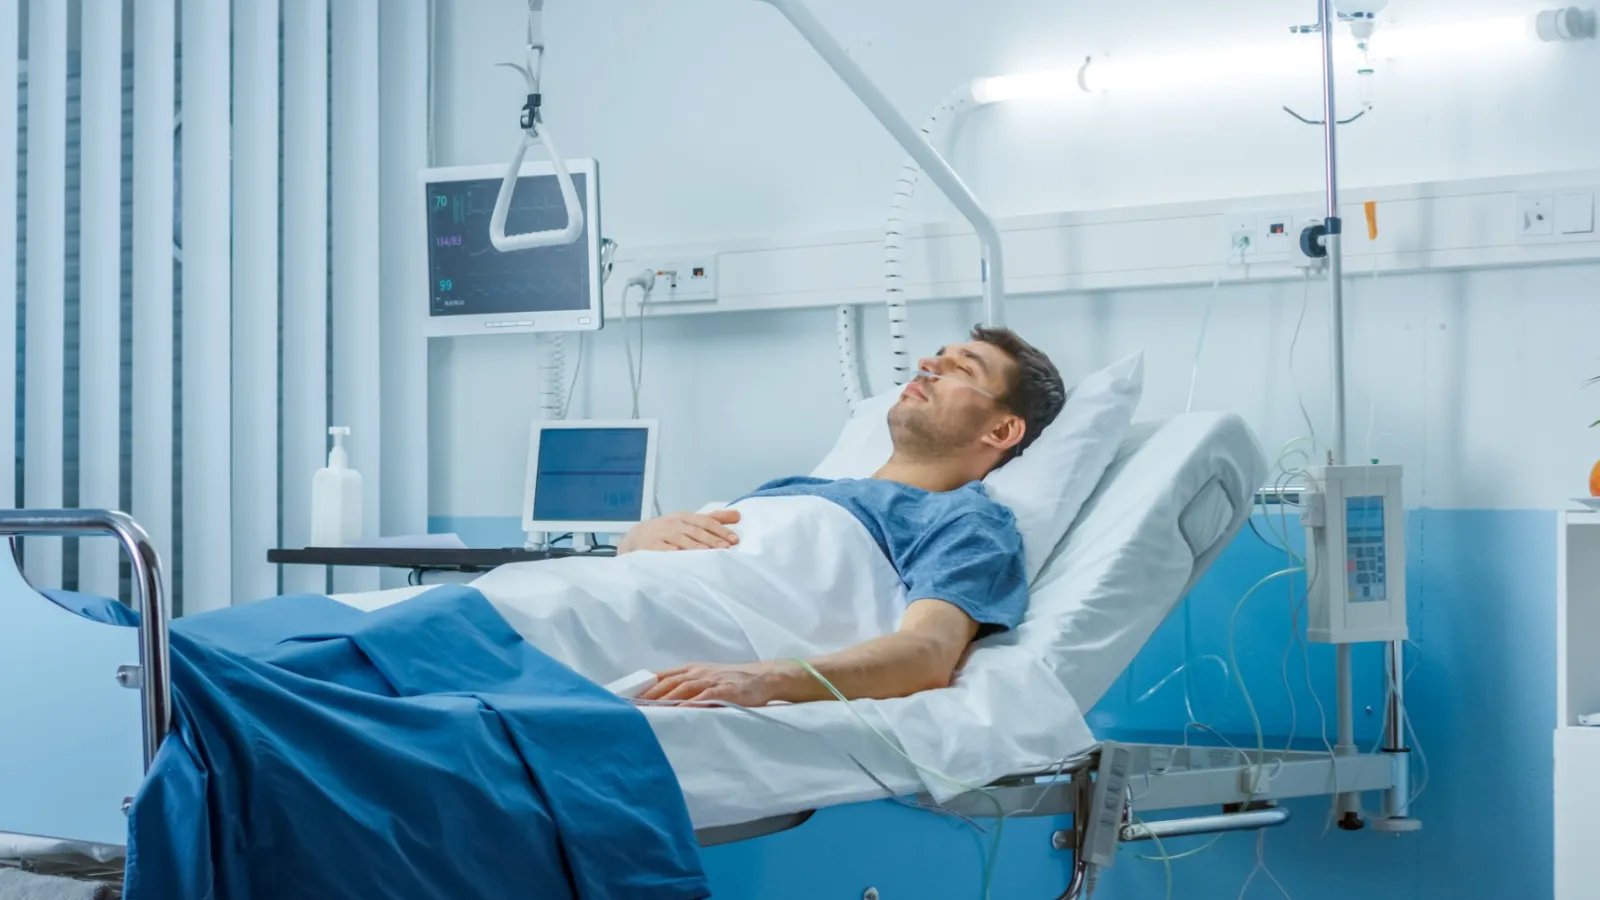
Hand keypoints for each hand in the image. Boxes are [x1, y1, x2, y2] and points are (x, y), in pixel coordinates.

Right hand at [618, 509, 741, 554]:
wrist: (635, 537)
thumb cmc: (668, 530)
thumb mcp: (689, 521)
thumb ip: (713, 518)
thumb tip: (738, 515)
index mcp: (685, 517)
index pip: (706, 521)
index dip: (721, 530)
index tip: (734, 539)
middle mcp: (674, 523)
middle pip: (696, 531)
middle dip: (711, 539)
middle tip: (725, 548)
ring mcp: (661, 534)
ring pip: (681, 540)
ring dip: (695, 546)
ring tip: (708, 553)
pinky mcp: (650, 546)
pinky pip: (662, 550)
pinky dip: (672, 553)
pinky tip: (681, 557)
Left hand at [640, 660, 801, 706]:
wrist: (763, 677)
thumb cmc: (733, 681)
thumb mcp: (706, 678)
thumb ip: (687, 687)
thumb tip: (663, 700)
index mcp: (691, 670)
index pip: (660, 676)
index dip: (642, 686)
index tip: (624, 696)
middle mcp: (697, 673)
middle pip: (666, 683)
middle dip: (646, 695)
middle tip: (629, 708)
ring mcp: (710, 681)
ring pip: (681, 690)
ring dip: (662, 701)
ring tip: (646, 712)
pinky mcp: (724, 691)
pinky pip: (702, 698)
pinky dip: (689, 706)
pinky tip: (678, 713)